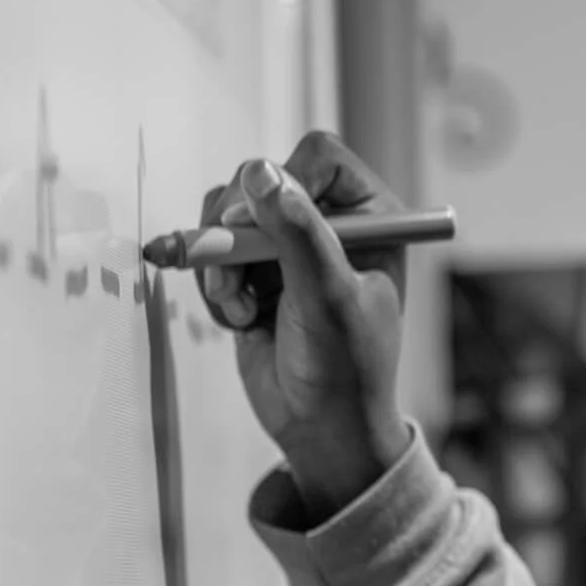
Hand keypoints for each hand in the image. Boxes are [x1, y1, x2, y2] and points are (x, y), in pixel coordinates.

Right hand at [193, 129, 408, 518]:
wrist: (319, 428)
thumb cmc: (345, 369)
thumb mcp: (327, 300)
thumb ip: (297, 234)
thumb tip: (261, 173)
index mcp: (375, 218)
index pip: (319, 158)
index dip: (283, 181)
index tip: (260, 225)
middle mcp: (332, 223)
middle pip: (260, 179)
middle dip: (237, 229)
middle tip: (233, 275)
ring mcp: (290, 246)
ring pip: (226, 212)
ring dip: (220, 260)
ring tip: (240, 305)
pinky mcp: (254, 271)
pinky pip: (211, 250)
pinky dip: (213, 282)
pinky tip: (240, 318)